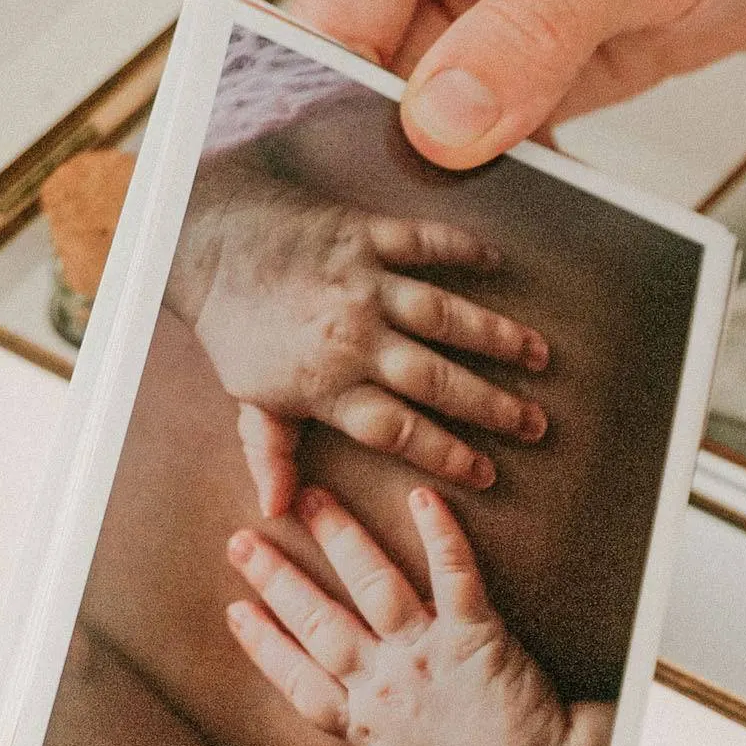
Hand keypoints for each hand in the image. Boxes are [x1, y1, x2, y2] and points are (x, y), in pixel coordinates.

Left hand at [164, 162, 548, 513]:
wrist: (207, 245)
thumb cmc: (234, 328)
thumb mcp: (248, 399)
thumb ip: (271, 452)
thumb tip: (278, 510)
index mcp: (326, 385)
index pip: (397, 430)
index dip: (444, 454)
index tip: (484, 473)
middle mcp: (353, 338)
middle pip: (434, 380)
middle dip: (491, 406)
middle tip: (535, 424)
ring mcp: (362, 284)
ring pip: (442, 314)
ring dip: (494, 336)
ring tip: (538, 355)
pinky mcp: (364, 236)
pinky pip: (423, 242)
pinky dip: (461, 250)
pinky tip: (497, 264)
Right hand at [227, 485, 611, 745]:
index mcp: (366, 726)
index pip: (300, 680)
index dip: (265, 645)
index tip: (236, 612)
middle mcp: (386, 683)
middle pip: (320, 623)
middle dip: (278, 580)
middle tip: (244, 541)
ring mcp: (427, 654)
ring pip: (374, 586)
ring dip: (340, 540)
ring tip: (312, 500)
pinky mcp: (475, 633)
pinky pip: (454, 575)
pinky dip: (440, 534)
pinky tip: (420, 496)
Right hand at [294, 0, 745, 167]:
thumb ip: (536, 31)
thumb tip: (439, 120)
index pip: (336, 4)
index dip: (342, 102)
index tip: (377, 182)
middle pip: (360, 73)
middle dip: (400, 152)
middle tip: (448, 219)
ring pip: (415, 118)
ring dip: (453, 172)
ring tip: (510, 207)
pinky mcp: (510, 56)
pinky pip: (476, 136)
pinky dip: (501, 173)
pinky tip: (539, 200)